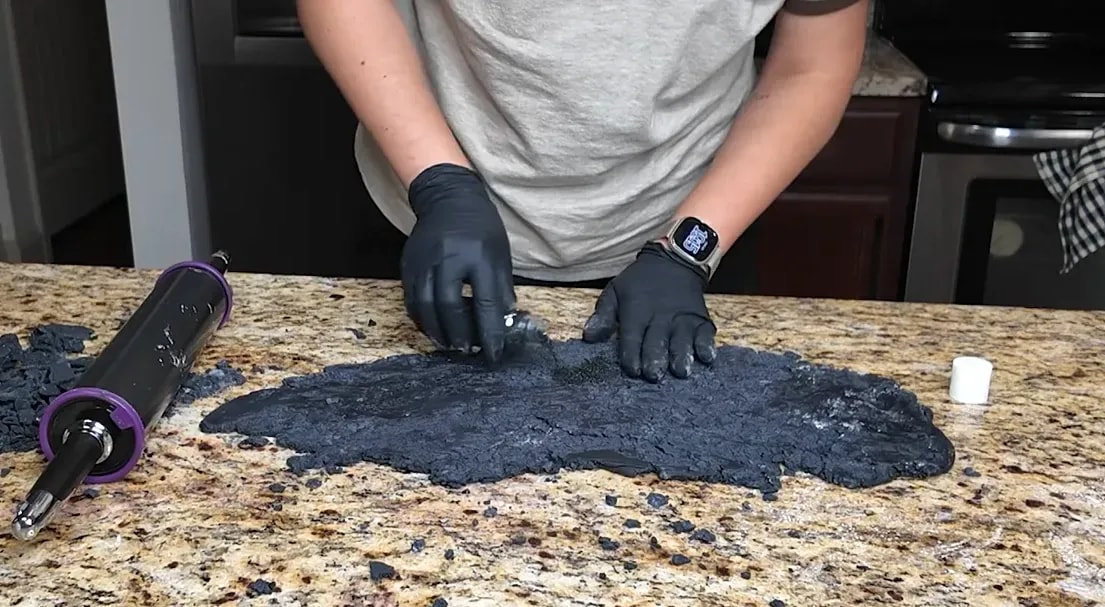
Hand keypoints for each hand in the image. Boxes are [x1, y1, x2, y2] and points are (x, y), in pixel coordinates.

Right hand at [401, 163, 515, 362]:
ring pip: (425, 305)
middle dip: (459, 334)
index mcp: (479, 256)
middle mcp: (449, 258)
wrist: (448, 198)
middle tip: (467, 350)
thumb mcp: (500, 253)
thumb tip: (503, 321)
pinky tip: (431, 328)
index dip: (490, 331)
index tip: (494, 352)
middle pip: (450, 306)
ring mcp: (425, 261)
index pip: (486, 302)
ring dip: (436, 331)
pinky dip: (421, 317)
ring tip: (448, 345)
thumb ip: (501, 287)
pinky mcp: (409, 263)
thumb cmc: (480, 228)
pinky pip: (411, 297)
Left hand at [582, 241, 715, 381]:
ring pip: (682, 339)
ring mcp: (683, 318)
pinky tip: (707, 358)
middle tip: (654, 375)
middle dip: (656, 358)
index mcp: (637, 311)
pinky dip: (707, 345)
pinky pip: (706, 333)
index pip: (632, 336)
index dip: (632, 354)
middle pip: (658, 340)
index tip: (633, 370)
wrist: (675, 261)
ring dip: (682, 355)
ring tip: (681, 371)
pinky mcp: (701, 319)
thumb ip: (603, 316)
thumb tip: (588, 337)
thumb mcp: (616, 292)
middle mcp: (661, 316)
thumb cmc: (640, 283)